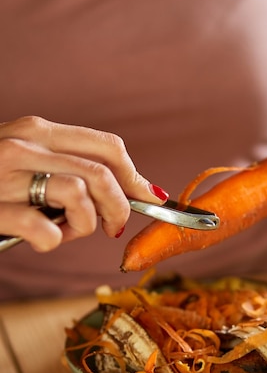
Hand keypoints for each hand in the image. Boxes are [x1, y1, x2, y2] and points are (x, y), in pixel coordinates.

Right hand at [0, 116, 168, 250]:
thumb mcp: (24, 156)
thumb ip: (65, 163)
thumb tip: (129, 188)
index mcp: (36, 130)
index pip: (106, 146)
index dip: (135, 176)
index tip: (147, 197)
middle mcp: (23, 146)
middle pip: (101, 173)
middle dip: (120, 206)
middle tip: (112, 226)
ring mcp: (5, 177)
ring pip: (79, 196)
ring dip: (85, 225)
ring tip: (66, 231)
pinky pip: (46, 231)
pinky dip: (54, 242)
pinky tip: (40, 240)